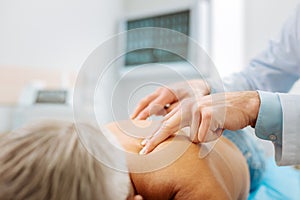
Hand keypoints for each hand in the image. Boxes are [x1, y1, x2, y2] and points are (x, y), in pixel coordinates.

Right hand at [131, 79, 209, 119]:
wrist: (196, 85)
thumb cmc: (194, 96)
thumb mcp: (188, 103)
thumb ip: (175, 110)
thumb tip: (163, 116)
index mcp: (168, 93)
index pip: (153, 105)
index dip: (145, 114)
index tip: (139, 122)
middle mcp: (161, 91)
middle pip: (145, 101)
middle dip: (138, 112)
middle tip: (132, 122)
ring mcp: (160, 91)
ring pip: (146, 100)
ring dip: (139, 110)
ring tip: (133, 120)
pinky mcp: (160, 94)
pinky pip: (149, 101)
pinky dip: (144, 108)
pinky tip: (140, 117)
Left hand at [139, 91, 259, 154]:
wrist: (241, 105)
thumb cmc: (219, 116)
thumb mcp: (200, 119)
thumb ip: (186, 125)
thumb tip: (173, 137)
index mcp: (184, 108)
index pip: (166, 123)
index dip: (154, 136)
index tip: (144, 146)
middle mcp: (187, 107)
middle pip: (167, 127)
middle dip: (155, 141)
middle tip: (144, 151)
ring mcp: (196, 108)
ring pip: (193, 137)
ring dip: (205, 137)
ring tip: (214, 128)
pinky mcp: (207, 113)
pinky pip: (204, 136)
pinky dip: (212, 136)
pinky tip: (219, 126)